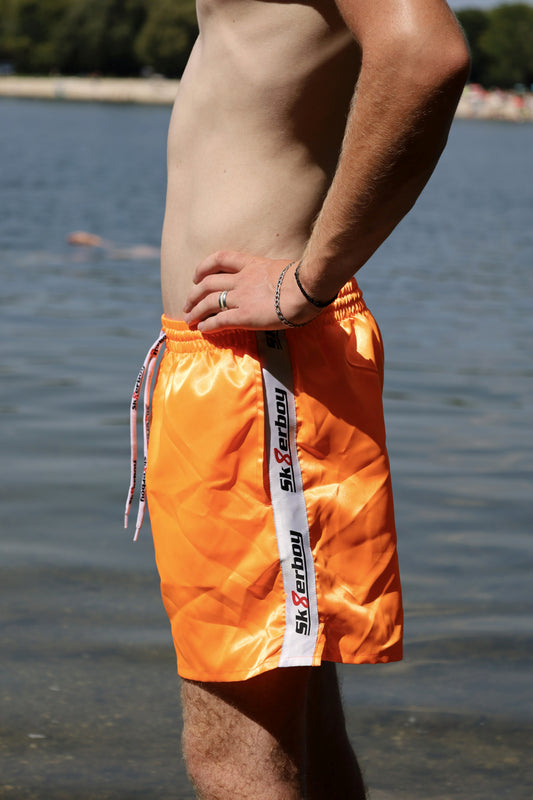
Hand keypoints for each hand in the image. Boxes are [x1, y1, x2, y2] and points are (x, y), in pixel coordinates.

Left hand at [183, 250, 320, 332]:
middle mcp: (242, 279)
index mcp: (252, 264)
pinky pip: (219, 321)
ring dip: (195, 310)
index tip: (197, 276)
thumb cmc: (306, 278)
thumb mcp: (284, 268)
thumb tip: (281, 283)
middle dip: (194, 293)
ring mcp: (241, 297)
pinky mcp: (245, 316)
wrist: (308, 287)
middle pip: (208, 283)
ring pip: (209, 301)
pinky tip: (203, 330)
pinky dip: (208, 325)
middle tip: (187, 303)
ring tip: (189, 318)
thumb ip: (275, 275)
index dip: (204, 267)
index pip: (221, 259)